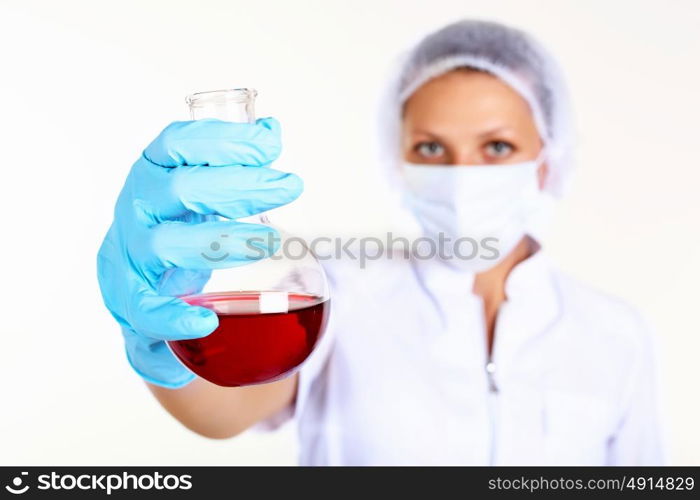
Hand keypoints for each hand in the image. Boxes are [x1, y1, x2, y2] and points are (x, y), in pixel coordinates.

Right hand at [97, 118, 301, 387]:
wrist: (135, 281)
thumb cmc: (177, 225)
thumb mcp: (202, 188)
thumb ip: (234, 162)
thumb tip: (270, 130)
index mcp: (153, 174)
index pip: (177, 144)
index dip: (223, 139)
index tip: (269, 145)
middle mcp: (137, 209)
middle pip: (180, 188)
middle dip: (240, 185)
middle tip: (288, 187)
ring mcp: (131, 255)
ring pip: (167, 243)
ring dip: (224, 240)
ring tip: (271, 240)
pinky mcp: (132, 301)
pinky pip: (145, 309)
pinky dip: (174, 315)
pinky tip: (207, 322)